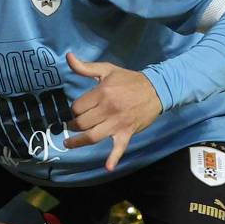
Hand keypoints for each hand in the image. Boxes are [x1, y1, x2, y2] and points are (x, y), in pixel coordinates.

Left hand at [64, 52, 160, 171]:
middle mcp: (108, 109)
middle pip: (82, 123)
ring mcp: (118, 123)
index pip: (77, 107)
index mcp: (102, 93)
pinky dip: (113, 158)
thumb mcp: (107, 70)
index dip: (73, 110)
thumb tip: (68, 56)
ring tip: (68, 143)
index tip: (74, 111)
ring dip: (78, 142)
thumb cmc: (129, 80)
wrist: (157, 89)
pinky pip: (119, 148)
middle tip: (72, 125)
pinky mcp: (127, 133)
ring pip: (92, 136)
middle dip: (73, 125)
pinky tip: (108, 166)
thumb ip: (85, 67)